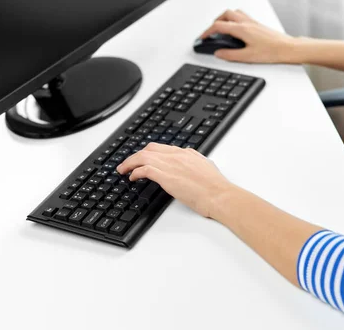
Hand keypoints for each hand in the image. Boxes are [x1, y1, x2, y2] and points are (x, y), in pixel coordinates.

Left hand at [116, 143, 233, 217]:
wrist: (220, 195)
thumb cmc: (216, 187)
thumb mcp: (207, 168)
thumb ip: (196, 163)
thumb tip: (192, 163)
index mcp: (187, 153)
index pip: (161, 148)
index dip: (148, 153)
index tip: (141, 159)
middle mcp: (177, 156)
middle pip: (149, 149)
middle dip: (135, 155)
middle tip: (127, 164)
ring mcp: (171, 165)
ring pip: (143, 156)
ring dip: (130, 162)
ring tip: (123, 170)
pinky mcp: (167, 177)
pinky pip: (145, 169)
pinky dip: (135, 171)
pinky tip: (132, 177)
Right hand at [200, 9, 307, 63]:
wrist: (288, 48)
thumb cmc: (272, 51)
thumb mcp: (247, 57)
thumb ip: (230, 55)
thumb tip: (218, 53)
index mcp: (242, 29)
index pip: (219, 26)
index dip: (207, 32)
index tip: (202, 38)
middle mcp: (247, 22)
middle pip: (225, 15)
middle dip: (214, 22)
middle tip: (210, 33)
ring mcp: (253, 22)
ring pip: (234, 13)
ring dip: (224, 18)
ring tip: (221, 30)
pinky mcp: (257, 25)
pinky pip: (242, 16)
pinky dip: (234, 20)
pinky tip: (235, 30)